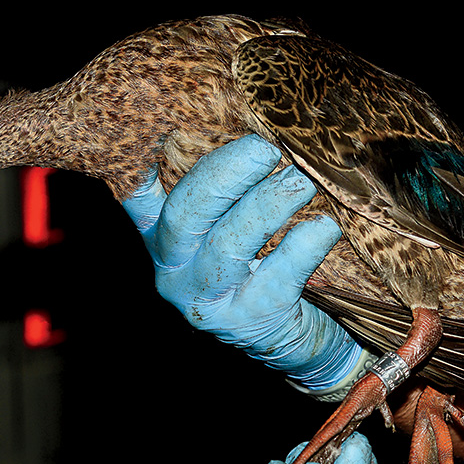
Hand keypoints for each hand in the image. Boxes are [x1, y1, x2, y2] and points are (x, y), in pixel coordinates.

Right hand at [121, 134, 362, 392]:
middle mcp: (174, 268)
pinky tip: (326, 227)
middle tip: (266, 150)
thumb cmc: (262, 265)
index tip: (158, 133)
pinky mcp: (247, 321)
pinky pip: (275, 278)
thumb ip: (230, 188)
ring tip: (302, 183)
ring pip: (228, 245)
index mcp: (163, 237)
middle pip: (186, 213)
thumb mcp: (233, 227)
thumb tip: (267, 122)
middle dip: (226, 175)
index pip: (137, 197)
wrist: (293, 341)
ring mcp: (207, 299)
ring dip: (268, 206)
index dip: (140, 166)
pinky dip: (303, 247)